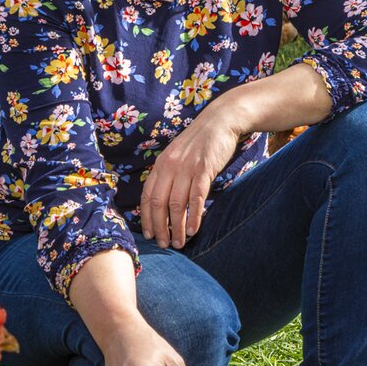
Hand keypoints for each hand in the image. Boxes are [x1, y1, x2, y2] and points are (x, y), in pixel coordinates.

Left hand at [141, 103, 240, 248]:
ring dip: (176, 228)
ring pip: (176, 205)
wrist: (220, 120)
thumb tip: (165, 200)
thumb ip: (170, 174)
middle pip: (158, 204)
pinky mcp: (203, 170)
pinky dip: (193, 217)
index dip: (146, 218)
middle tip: (163, 245)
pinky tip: (193, 230)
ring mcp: (186, 168)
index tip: (149, 234)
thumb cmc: (201, 141)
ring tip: (179, 243)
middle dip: (159, 228)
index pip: (147, 196)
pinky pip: (195, 198)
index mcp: (160, 164)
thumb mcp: (178, 155)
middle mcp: (169, 167)